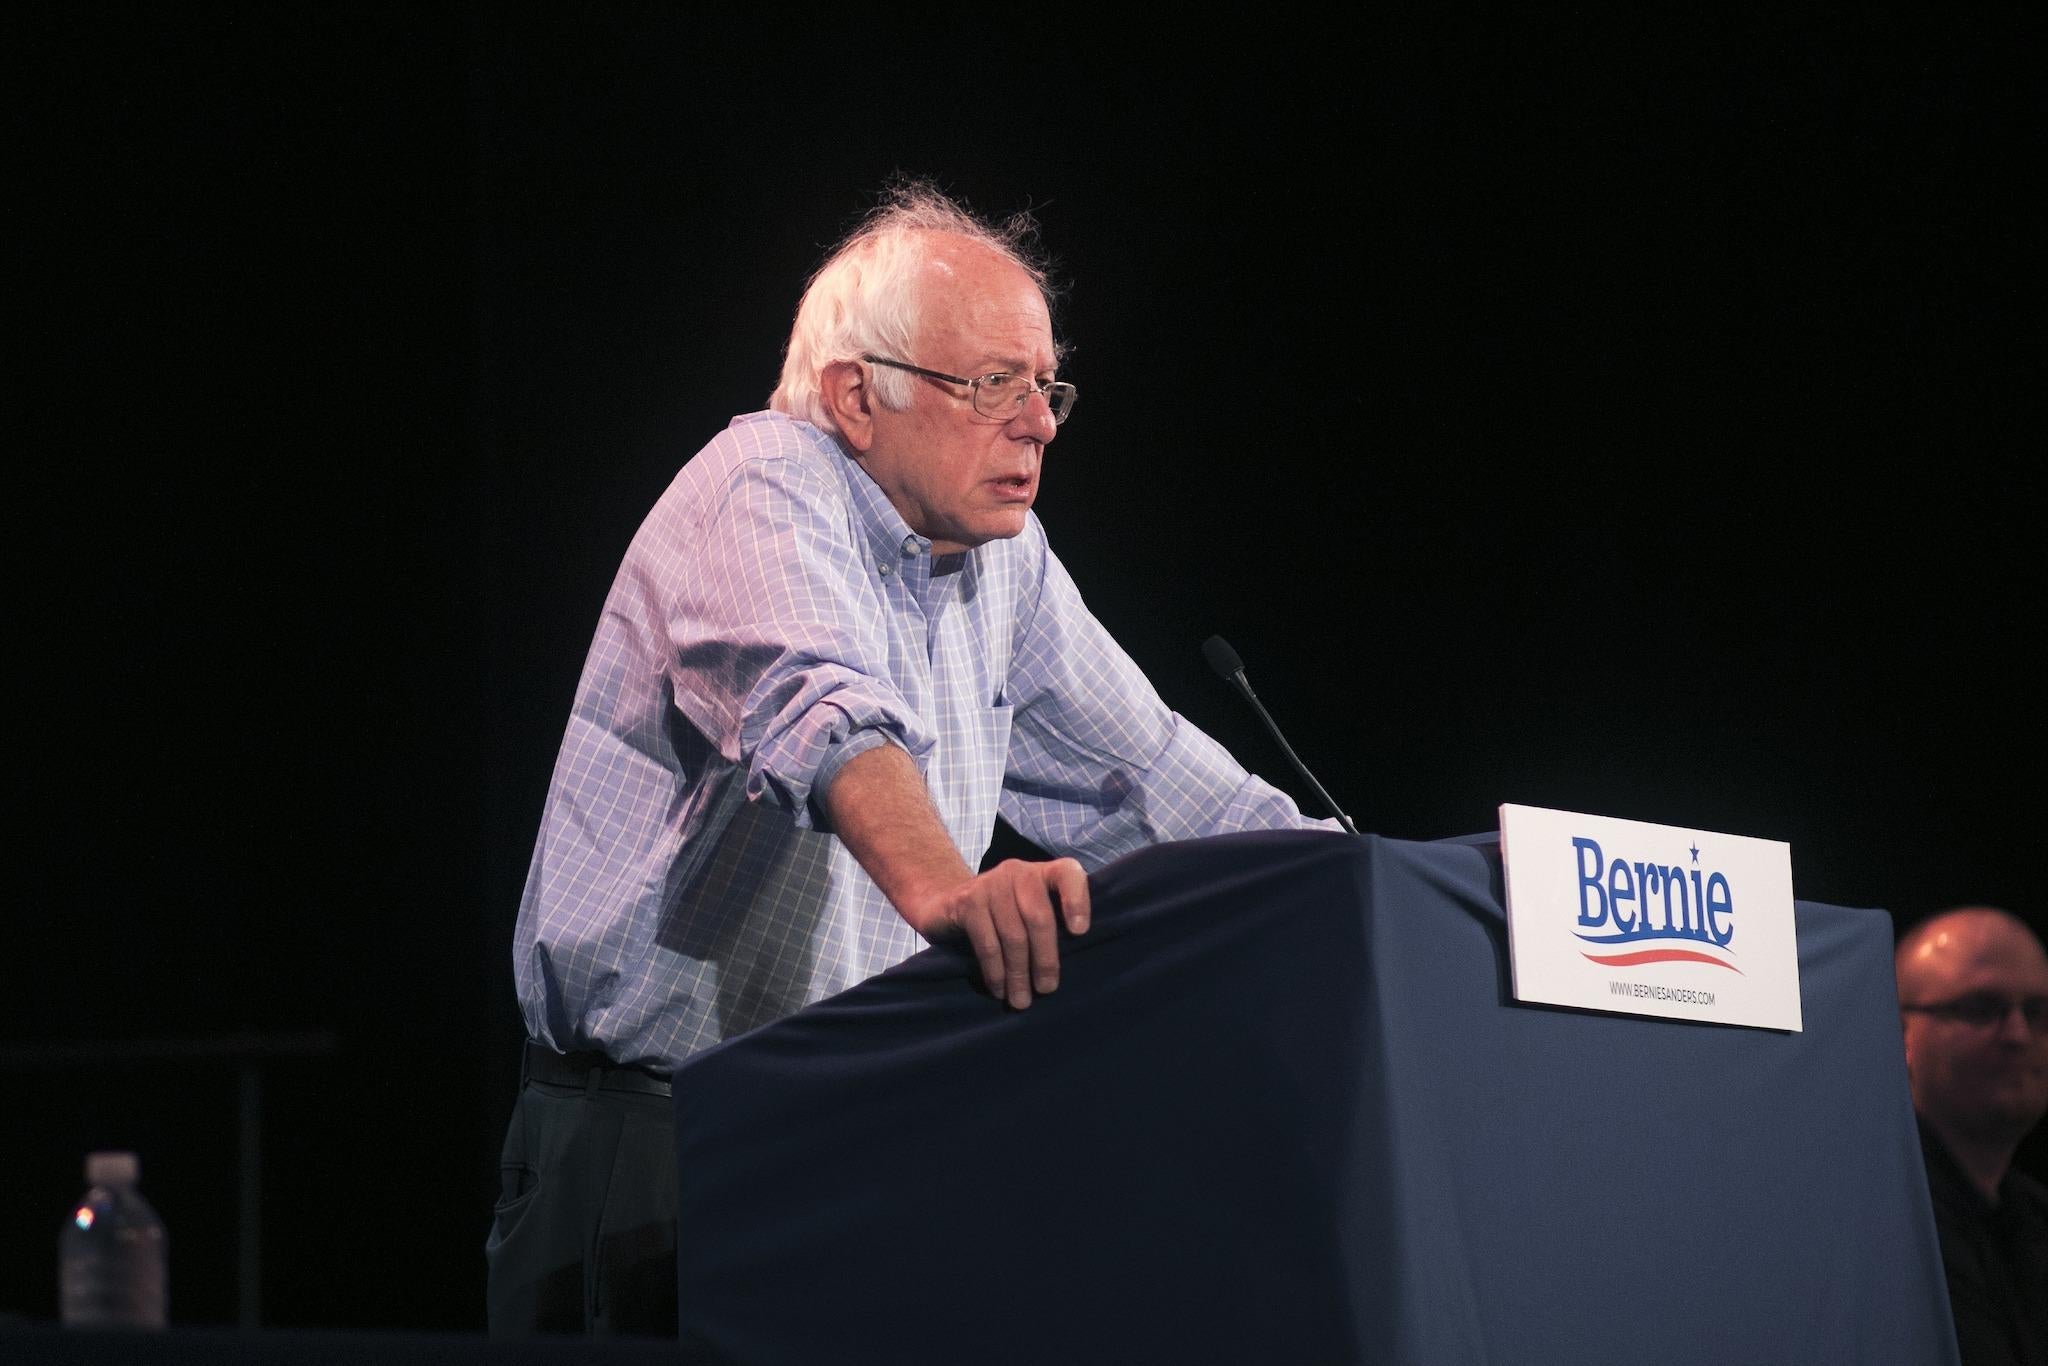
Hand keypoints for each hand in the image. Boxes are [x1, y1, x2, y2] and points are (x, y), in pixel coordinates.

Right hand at [908, 858, 1090, 1008]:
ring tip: (1021, 1000)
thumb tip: (1071, 967)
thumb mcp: (1028, 913)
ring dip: (1018, 974)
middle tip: (1046, 990)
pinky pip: (988, 943)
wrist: (946, 904)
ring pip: (1013, 935)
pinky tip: (999, 989)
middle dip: (1045, 959)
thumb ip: (1050, 926)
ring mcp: (991, 884)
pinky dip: (995, 972)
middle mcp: (1018, 872)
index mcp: (1042, 874)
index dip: (1077, 901)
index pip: (1068, 874)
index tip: (1080, 933)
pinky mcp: (967, 901)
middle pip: (1039, 917)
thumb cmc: (1000, 916)